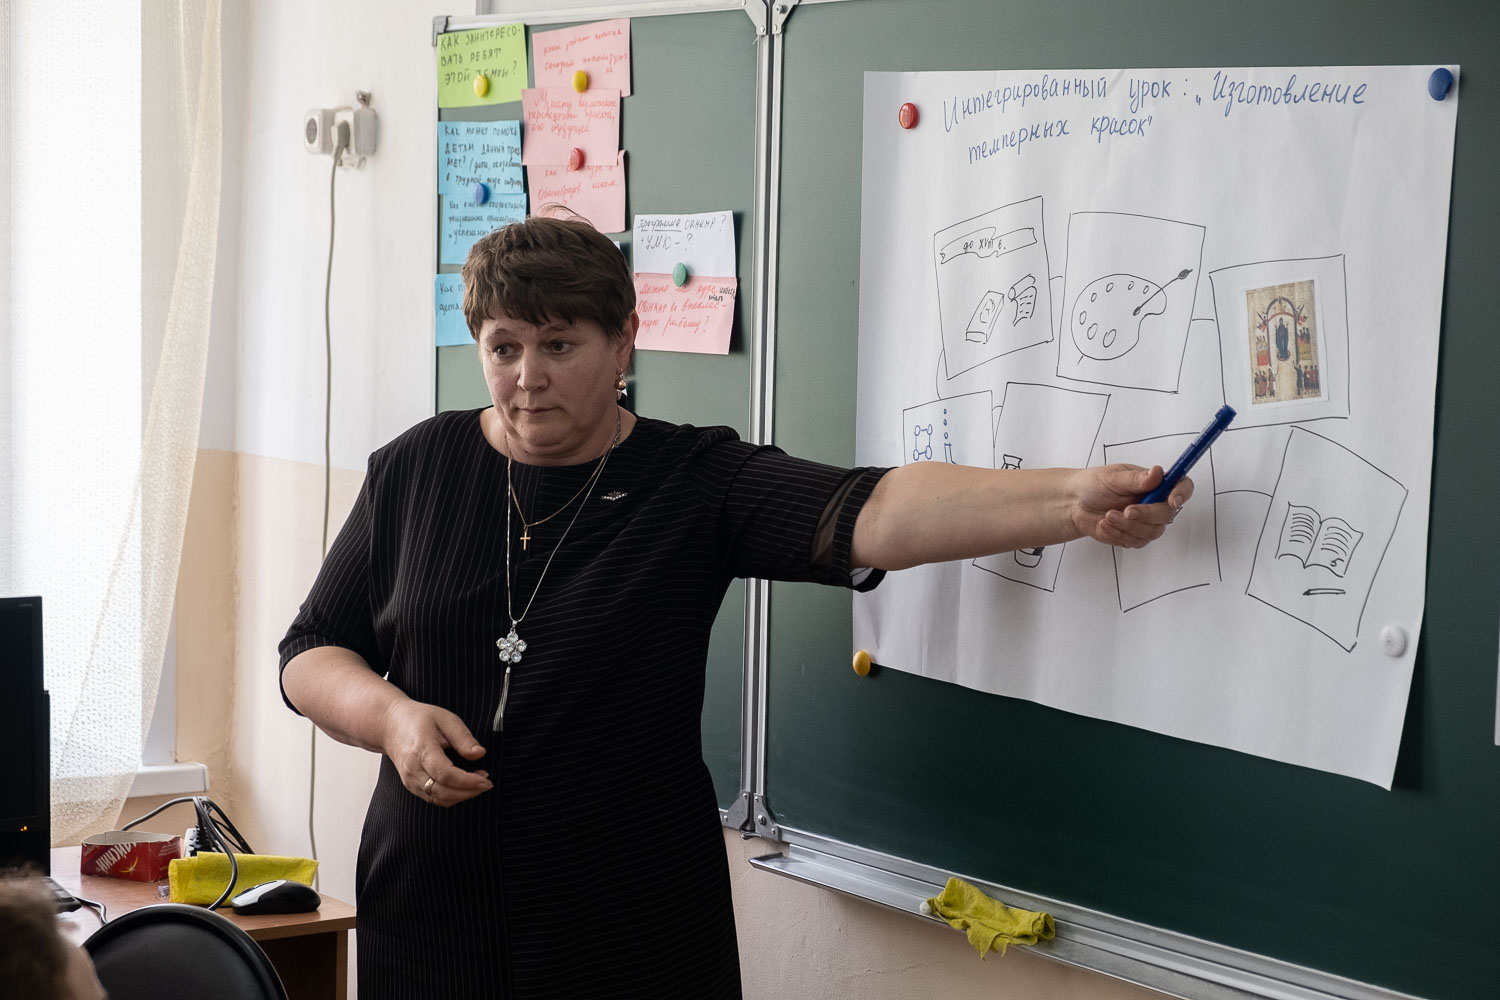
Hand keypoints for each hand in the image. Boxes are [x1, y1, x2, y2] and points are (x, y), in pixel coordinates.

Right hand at [378, 699, 492, 806]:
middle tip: (486, 782)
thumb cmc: (420, 719)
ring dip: (461, 796)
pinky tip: (464, 785)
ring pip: (438, 799)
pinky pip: (433, 798)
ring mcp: (410, 780)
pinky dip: (452, 796)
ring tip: (478, 782)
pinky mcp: (411, 786)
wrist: (391, 725)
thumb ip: (463, 737)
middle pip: (442, 792)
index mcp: (422, 749)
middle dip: (468, 792)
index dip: (468, 781)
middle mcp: (413, 769)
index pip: (445, 774)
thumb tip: (479, 754)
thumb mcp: (445, 719)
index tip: (486, 780)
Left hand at [1070, 464, 1192, 547]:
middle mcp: (1155, 503)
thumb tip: (1157, 473)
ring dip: (1128, 526)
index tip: (1171, 500)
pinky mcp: (1134, 536)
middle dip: (1146, 515)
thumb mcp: (1112, 477)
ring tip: (1107, 516)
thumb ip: (1136, 479)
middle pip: (1167, 514)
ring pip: (1151, 532)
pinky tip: (1104, 525)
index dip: (1182, 493)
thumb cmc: (1094, 485)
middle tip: (1126, 511)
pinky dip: (1118, 535)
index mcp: (1154, 483)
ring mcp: (1146, 521)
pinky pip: (1135, 542)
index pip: (1182, 486)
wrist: (1075, 504)